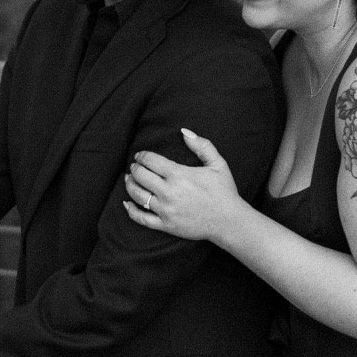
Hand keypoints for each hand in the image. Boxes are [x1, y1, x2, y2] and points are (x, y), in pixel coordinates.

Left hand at [123, 129, 243, 245]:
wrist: (229, 221)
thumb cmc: (224, 191)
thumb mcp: (218, 164)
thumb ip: (202, 145)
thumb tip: (184, 132)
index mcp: (179, 174)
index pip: (150, 161)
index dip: (142, 156)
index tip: (140, 155)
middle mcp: (169, 192)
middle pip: (140, 176)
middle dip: (134, 168)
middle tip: (134, 166)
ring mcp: (166, 210)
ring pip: (137, 195)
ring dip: (130, 185)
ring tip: (129, 180)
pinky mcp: (166, 225)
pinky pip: (142, 218)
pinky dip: (131, 210)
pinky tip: (127, 203)